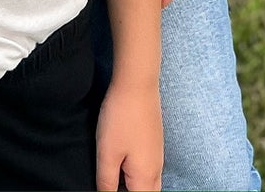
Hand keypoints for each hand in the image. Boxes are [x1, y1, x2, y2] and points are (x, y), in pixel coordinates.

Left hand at [96, 76, 162, 190]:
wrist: (137, 83)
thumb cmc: (121, 118)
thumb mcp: (107, 153)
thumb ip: (107, 182)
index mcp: (146, 178)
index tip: (109, 188)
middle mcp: (157, 170)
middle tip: (111, 185)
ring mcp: (157, 155)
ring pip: (149, 183)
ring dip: (134, 186)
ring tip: (114, 177)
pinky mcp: (154, 142)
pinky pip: (148, 169)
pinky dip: (136, 174)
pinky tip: (121, 161)